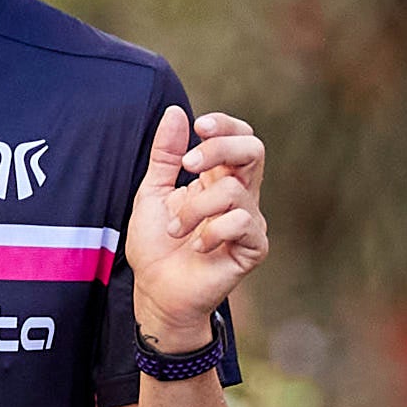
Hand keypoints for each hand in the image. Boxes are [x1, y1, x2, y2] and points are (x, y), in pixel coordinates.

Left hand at [125, 106, 268, 353]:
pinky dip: (211, 232)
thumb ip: (165, 156)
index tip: (198, 127)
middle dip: (219, 149)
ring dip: (195, 208)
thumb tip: (177, 113)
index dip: (225, 126)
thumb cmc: (156, 246)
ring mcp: (249, 221)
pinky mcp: (253, 247)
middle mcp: (240, 195)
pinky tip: (196, 248)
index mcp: (218, 178)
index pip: (239, 138)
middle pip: (254, 150)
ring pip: (234, 190)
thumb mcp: (152, 193)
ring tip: (177, 229)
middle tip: (187, 166)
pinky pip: (241, 221)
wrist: (156, 292)